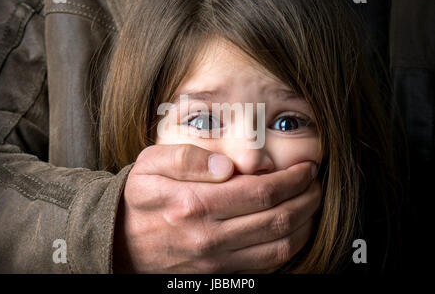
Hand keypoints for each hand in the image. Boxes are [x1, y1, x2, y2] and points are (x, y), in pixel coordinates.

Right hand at [113, 144, 320, 272]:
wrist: (119, 241)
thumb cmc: (139, 199)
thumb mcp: (150, 165)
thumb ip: (186, 159)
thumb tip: (226, 166)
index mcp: (195, 204)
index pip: (262, 192)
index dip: (292, 179)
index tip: (306, 168)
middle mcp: (210, 237)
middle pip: (278, 220)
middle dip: (307, 199)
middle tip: (315, 183)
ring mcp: (216, 261)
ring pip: (279, 247)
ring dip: (305, 224)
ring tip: (311, 203)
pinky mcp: (218, 274)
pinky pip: (266, 266)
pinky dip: (289, 248)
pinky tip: (294, 229)